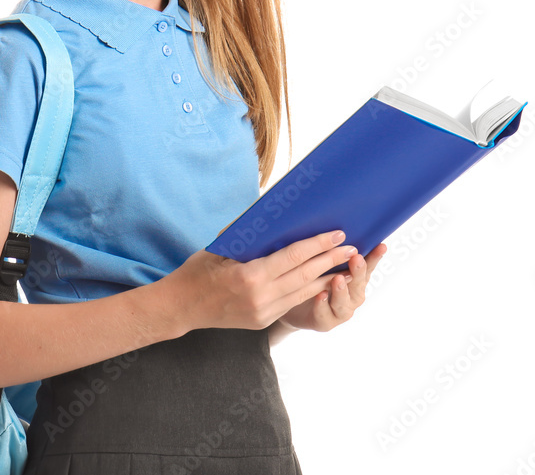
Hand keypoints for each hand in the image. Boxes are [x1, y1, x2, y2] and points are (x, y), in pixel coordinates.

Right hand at [161, 229, 366, 333]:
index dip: (318, 245)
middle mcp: (261, 297)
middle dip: (331, 260)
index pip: (293, 257)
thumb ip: (247, 235)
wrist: (182, 307)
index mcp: (250, 275)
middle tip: (352, 247)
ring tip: (346, 265)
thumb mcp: (220, 247)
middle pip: (305, 275)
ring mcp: (263, 312)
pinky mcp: (263, 321)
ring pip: (304, 292)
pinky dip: (311, 290)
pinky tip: (323, 281)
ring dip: (328, 277)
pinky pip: (293, 302)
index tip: (337, 235)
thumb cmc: (198, 271)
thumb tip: (270, 214)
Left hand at [278, 243, 386, 332]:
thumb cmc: (310, 276)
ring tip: (337, 278)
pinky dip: (323, 305)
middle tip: (356, 258)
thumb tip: (334, 226)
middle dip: (358, 271)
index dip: (375, 257)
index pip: (367, 265)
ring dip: (341, 290)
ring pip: (345, 302)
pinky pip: (325, 315)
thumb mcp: (319, 259)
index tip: (381, 245)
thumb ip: (330, 247)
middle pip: (358, 283)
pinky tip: (320, 295)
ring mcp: (339, 310)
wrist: (290, 303)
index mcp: (354, 277)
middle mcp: (351, 294)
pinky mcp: (325, 321)